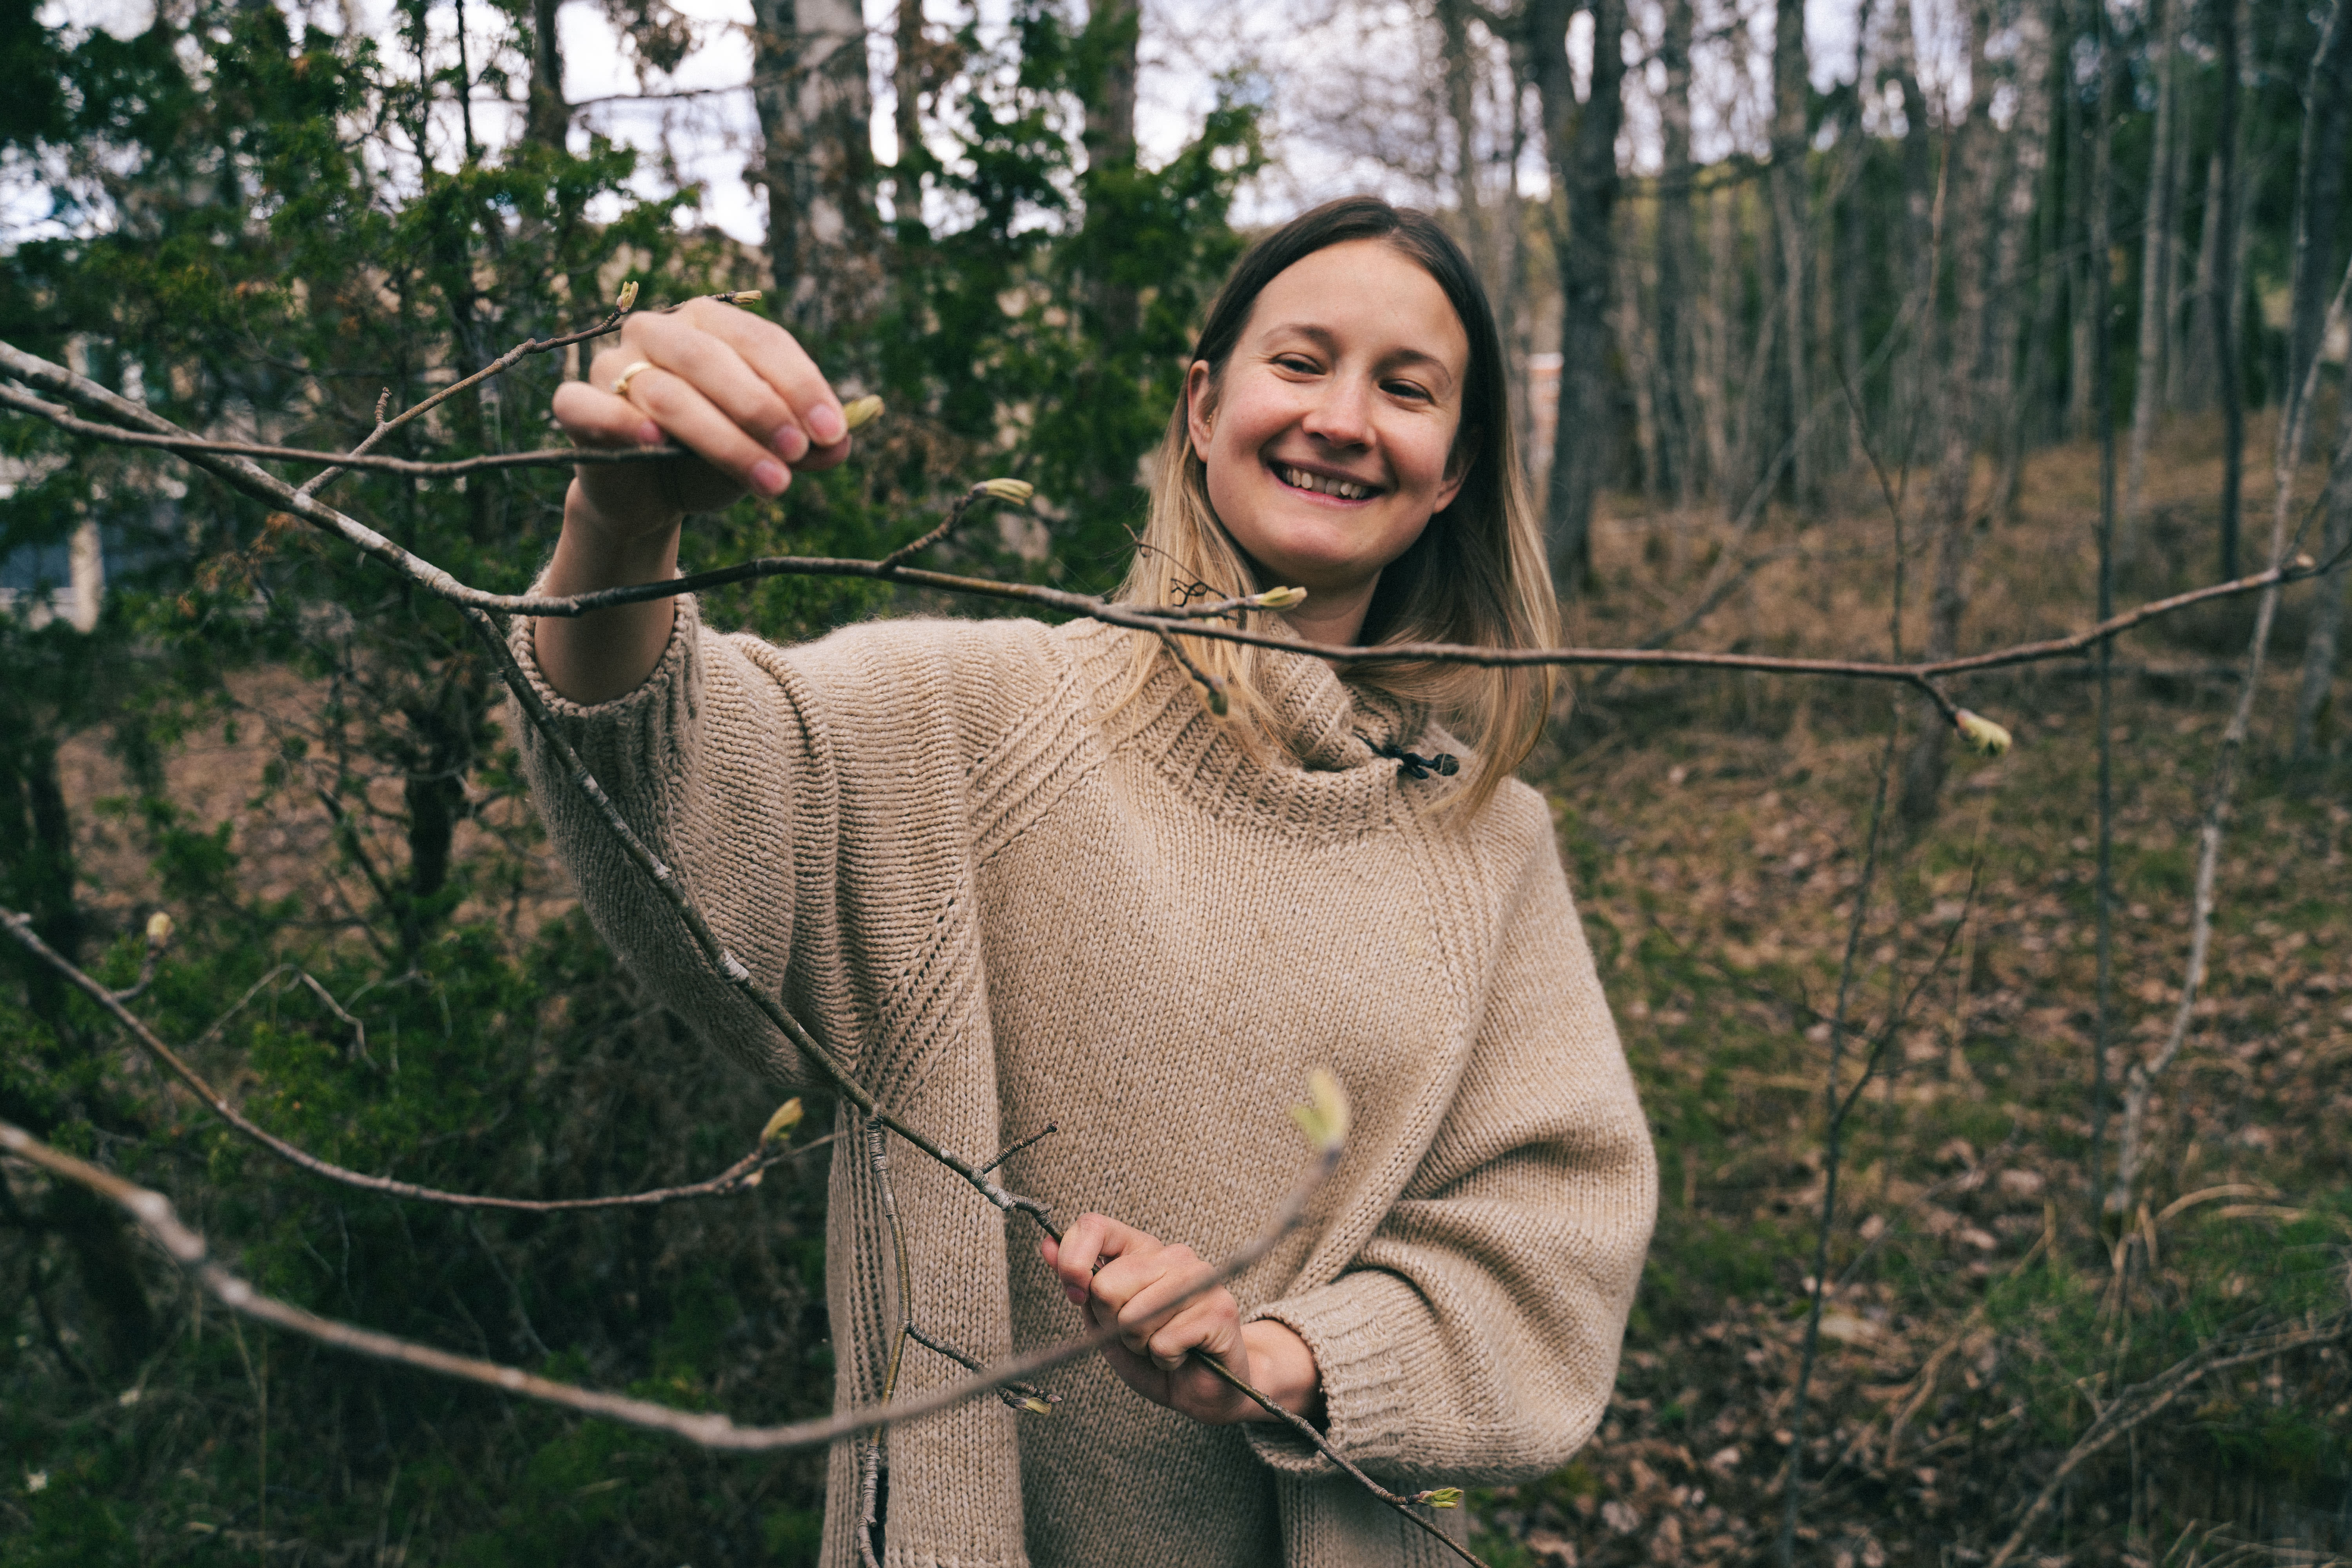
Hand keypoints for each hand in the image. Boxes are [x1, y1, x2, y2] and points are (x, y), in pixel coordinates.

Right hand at [535, 297, 852, 703]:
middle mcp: (659, 332)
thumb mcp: (768, 451)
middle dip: (761, 408)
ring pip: (667, 393)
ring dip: (722, 438)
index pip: (761, 340)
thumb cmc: (713, 457)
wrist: (651, 495)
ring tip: (770, 481)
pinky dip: (625, 423)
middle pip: (711, 358)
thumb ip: (807, 445)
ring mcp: (613, 364)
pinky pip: (591, 407)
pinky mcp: (578, 404)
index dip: (800, 385)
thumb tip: (843, 444)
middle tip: (799, 455)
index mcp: (711, 324)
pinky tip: (659, 446)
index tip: (834, 433)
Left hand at [1043, 1213, 1322, 1426]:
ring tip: (1160, 1346)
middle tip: (1138, 1335)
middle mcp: (1172, 1255)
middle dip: (1113, 1323)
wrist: (1204, 1389)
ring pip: (1135, 1317)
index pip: (1093, 1226)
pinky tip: (1182, 1355)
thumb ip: (1078, 1282)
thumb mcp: (1104, 1321)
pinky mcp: (1219, 1308)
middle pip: (1107, 1284)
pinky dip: (1164, 1360)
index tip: (1078, 1296)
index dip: (1072, 1264)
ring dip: (1139, 1345)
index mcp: (1141, 1250)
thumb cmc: (1154, 1352)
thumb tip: (1046, 1244)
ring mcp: (1200, 1278)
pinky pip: (1164, 1341)